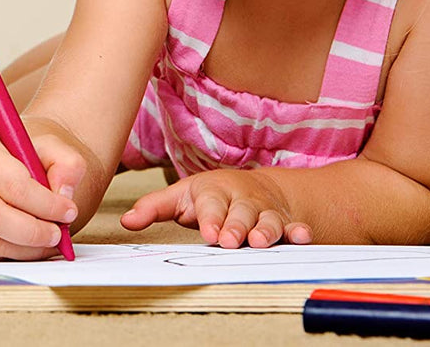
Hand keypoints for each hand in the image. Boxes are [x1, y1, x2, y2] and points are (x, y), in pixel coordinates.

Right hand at [0, 119, 84, 260]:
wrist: (16, 170)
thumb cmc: (33, 161)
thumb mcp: (56, 151)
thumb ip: (67, 164)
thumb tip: (62, 194)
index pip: (11, 185)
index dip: (45, 203)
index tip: (68, 211)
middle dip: (32, 232)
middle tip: (58, 234)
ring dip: (27, 248)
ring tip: (50, 239)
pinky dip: (13, 257)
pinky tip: (30, 244)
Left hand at [120, 168, 311, 246]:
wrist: (250, 187)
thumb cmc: (209, 196)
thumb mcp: (180, 197)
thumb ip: (152, 209)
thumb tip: (126, 221)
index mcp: (214, 192)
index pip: (211, 204)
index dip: (210, 218)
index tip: (209, 232)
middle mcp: (241, 200)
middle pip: (240, 213)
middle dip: (236, 226)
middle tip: (230, 241)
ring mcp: (265, 211)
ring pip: (268, 221)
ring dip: (266, 231)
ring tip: (261, 242)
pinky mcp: (285, 222)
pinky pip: (294, 227)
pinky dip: (300, 232)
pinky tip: (303, 238)